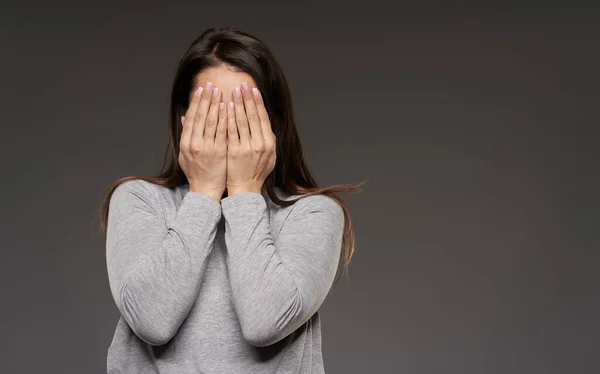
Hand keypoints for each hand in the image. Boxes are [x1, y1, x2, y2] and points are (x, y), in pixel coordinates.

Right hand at [179, 81, 227, 201]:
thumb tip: (185, 116)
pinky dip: (225, 118)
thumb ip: (186, 134)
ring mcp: (207, 148)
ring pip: (212, 122)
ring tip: (220, 91)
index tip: (201, 90)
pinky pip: (223, 131)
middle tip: (211, 85)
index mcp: (185, 143)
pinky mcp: (220, 152)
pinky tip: (229, 108)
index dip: (196, 102)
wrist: (206, 189)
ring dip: (216, 105)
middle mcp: (194, 144)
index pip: (191, 117)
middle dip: (206, 99)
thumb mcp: (185, 153)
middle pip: (201, 117)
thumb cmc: (197, 171)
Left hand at [226, 82, 275, 195]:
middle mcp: (259, 144)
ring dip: (237, 104)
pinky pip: (230, 131)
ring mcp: (246, 148)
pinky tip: (225, 107)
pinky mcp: (233, 152)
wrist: (245, 188)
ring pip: (241, 121)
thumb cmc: (257, 171)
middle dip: (247, 99)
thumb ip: (267, 138)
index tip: (254, 90)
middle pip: (252, 116)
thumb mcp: (270, 155)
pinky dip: (228, 118)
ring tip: (233, 91)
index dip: (258, 103)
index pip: (263, 118)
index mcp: (269, 143)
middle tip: (242, 85)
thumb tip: (264, 121)